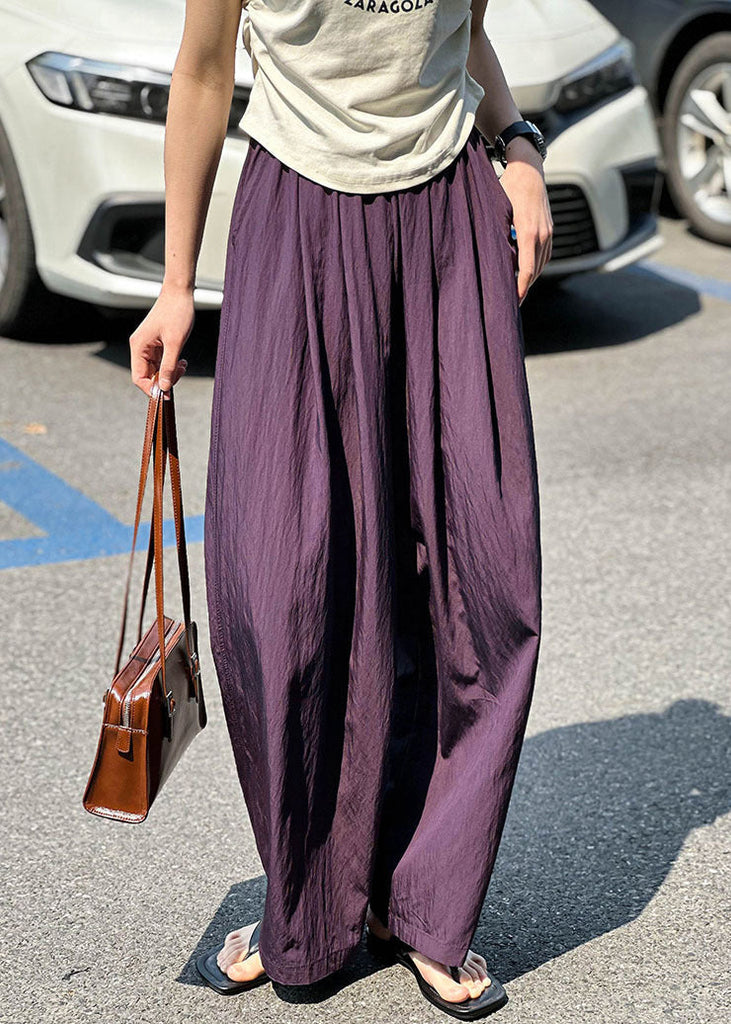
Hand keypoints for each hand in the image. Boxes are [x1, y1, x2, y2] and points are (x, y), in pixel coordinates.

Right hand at [129, 284, 194, 395]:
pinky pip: (161, 362)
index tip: (167, 393)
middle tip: (179, 372)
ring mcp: (148, 346)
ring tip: (182, 365)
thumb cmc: (177, 313)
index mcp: (138, 346)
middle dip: (164, 379)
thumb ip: (168, 366)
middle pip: (147, 375)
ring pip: (155, 369)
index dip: (151, 388)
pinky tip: (181, 361)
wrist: (180, 293)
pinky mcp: (156, 344)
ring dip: (169, 372)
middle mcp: (140, 347)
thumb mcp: (175, 343)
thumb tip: (164, 388)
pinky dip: (171, 365)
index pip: (138, 377)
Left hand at [499, 137, 552, 305]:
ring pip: (542, 264)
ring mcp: (549, 232)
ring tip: (517, 291)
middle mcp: (543, 234)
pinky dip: (536, 265)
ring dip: (530, 278)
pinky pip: (545, 254)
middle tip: (510, 303)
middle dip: (524, 288)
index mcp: (529, 233)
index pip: (528, 271)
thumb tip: (487, 261)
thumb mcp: (496, 212)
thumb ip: (495, 236)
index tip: (513, 303)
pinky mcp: (550, 229)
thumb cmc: (507, 188)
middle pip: (536, 271)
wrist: (528, 168)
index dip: (520, 289)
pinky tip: (526, 272)